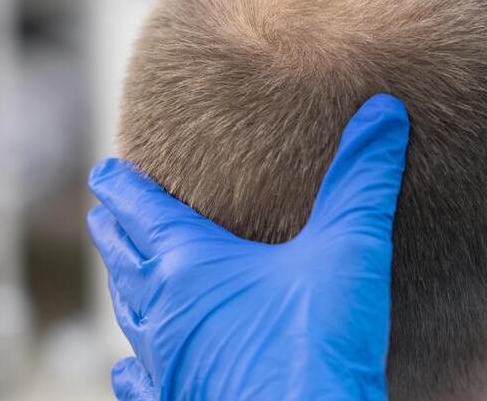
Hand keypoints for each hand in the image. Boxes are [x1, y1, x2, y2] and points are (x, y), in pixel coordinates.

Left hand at [88, 94, 409, 399]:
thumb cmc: (319, 342)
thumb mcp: (350, 248)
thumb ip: (362, 178)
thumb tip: (383, 112)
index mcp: (190, 267)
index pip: (144, 214)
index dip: (124, 189)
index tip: (105, 174)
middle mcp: (164, 315)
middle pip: (127, 263)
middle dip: (116, 235)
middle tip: (103, 216)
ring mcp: (168, 367)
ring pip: (131, 320)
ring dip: (125, 292)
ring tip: (123, 278)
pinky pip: (143, 386)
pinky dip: (133, 372)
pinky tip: (126, 371)